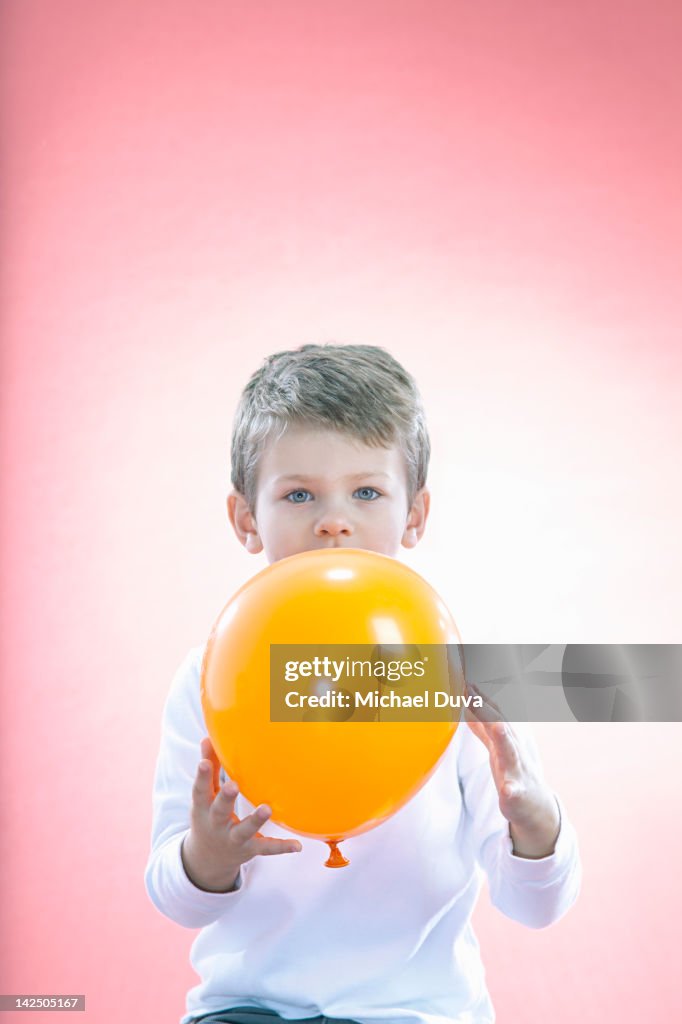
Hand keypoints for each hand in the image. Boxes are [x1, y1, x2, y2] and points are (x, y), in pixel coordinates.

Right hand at [181, 736, 301, 891]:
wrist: (208, 858)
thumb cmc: (209, 815)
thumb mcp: (205, 796)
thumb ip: (209, 769)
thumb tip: (207, 738)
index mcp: (203, 808)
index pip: (200, 790)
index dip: (202, 776)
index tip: (204, 762)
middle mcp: (216, 825)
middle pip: (220, 810)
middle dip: (226, 798)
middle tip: (233, 785)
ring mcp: (233, 839)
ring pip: (244, 830)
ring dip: (255, 820)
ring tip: (267, 808)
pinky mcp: (249, 849)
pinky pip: (266, 848)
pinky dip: (281, 847)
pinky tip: (297, 845)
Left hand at [465, 684, 560, 858]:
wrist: (534, 804)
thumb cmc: (512, 770)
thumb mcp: (497, 744)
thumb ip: (481, 726)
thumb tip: (467, 704)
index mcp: (505, 737)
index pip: (491, 711)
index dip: (478, 694)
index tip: (464, 676)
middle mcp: (512, 748)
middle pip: (500, 724)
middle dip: (488, 708)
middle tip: (472, 689)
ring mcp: (516, 770)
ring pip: (510, 752)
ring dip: (504, 738)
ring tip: (498, 727)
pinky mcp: (517, 794)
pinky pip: (514, 792)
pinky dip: (511, 790)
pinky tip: (507, 790)